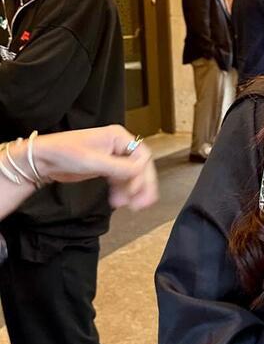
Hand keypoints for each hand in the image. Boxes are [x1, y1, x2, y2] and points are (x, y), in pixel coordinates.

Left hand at [33, 126, 158, 210]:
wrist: (41, 159)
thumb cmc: (62, 152)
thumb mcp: (92, 160)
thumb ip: (118, 167)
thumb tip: (139, 172)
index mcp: (118, 136)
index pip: (141, 155)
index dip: (141, 174)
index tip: (134, 190)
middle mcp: (118, 145)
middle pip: (140, 166)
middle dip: (142, 185)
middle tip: (142, 204)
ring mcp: (113, 157)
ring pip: (132, 175)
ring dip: (133, 191)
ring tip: (132, 207)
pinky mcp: (106, 168)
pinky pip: (122, 180)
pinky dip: (123, 191)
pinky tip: (119, 201)